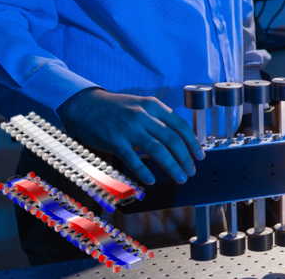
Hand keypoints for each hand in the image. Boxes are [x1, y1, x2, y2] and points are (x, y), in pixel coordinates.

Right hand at [57, 88, 204, 184]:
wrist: (85, 104)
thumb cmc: (116, 109)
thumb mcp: (141, 106)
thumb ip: (159, 120)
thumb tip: (179, 140)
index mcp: (154, 106)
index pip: (180, 125)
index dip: (192, 142)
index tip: (199, 155)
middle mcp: (144, 115)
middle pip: (172, 139)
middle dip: (185, 158)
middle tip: (191, 171)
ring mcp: (129, 128)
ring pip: (157, 149)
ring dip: (172, 166)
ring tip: (180, 177)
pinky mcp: (114, 140)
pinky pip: (132, 158)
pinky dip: (143, 170)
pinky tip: (151, 180)